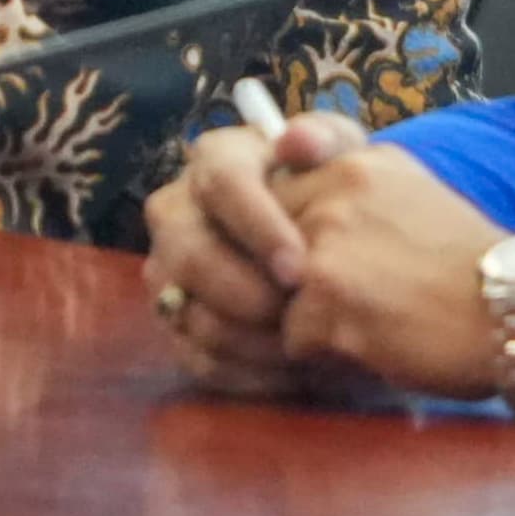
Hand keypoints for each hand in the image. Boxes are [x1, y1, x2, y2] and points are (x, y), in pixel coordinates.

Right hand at [144, 113, 373, 395]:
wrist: (337, 242)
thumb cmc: (336, 194)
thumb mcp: (343, 156)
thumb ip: (326, 138)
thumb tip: (295, 141)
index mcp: (217, 160)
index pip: (220, 182)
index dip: (255, 226)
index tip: (297, 268)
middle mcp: (179, 210)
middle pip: (184, 250)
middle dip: (237, 288)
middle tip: (290, 314)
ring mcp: (170, 269)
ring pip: (183, 308)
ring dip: (242, 337)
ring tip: (297, 352)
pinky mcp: (179, 321)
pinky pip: (193, 356)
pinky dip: (242, 372)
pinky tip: (290, 377)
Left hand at [277, 145, 511, 398]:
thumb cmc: (468, 263)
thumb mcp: (410, 191)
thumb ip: (348, 183)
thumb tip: (289, 166)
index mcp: (353, 164)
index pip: (276, 196)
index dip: (296, 240)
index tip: (336, 263)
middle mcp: (332, 195)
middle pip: (267, 247)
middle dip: (294, 280)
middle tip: (352, 300)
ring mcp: (326, 248)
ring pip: (274, 294)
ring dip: (310, 318)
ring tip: (366, 323)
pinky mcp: (328, 303)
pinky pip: (293, 340)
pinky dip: (325, 355)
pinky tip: (373, 348)